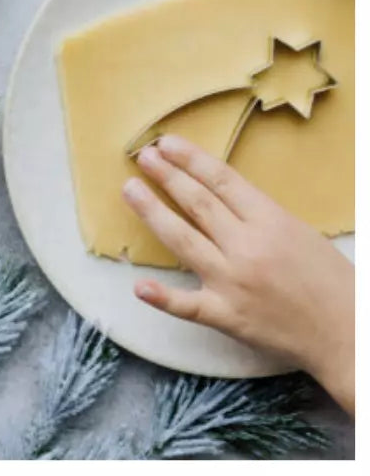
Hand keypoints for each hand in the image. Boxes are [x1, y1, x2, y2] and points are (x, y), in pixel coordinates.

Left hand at [123, 136, 353, 414]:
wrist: (350, 334)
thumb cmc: (329, 279)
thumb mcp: (297, 231)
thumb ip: (256, 212)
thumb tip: (214, 189)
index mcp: (271, 221)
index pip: (221, 181)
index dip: (190, 159)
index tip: (166, 143)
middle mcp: (248, 248)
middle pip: (197, 204)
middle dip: (166, 176)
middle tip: (141, 156)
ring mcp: (234, 283)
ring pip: (183, 241)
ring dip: (152, 213)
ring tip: (129, 189)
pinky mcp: (228, 317)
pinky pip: (189, 306)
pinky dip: (163, 297)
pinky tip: (139, 286)